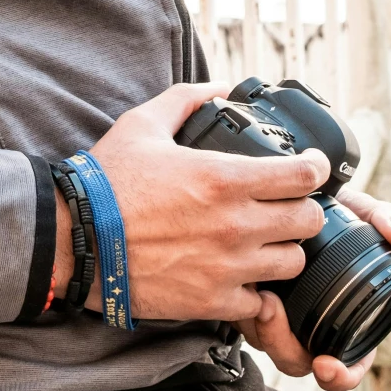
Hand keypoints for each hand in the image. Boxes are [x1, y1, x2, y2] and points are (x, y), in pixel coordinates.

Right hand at [54, 82, 327, 326]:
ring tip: (266, 242)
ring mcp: (227, 267)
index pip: (303, 176)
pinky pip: (259, 302)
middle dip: (304, 210)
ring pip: (292, 263)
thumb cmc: (107, 182)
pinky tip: (240, 276)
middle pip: (308, 222)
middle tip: (288, 205)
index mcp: (224, 178)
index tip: (311, 167)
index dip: (315, 168)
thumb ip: (187, 100)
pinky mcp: (212, 302)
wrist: (75, 241)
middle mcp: (235, 224)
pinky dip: (255, 291)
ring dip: (283, 250)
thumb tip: (220, 88)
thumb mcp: (143, 124)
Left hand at [244, 185, 390, 390]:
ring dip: (264, 330)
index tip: (326, 365)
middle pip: (299, 360)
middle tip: (274, 313)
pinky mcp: (247, 304)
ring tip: (263, 299)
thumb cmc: (327, 210)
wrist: (282, 195)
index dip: (342, 375)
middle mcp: (311, 326)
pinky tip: (247, 286)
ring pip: (268, 345)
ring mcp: (278, 318)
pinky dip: (244, 313)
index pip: (347, 366)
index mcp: (346, 319)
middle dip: (286, 346)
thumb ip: (384, 219)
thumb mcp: (358, 210)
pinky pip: (244, 324)